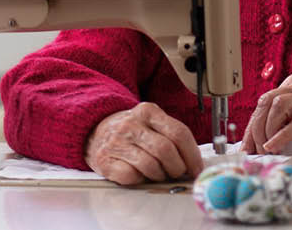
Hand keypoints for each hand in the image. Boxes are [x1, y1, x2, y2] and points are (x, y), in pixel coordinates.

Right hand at [84, 102, 203, 184]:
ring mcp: (117, 141)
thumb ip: (172, 137)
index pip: (179, 133)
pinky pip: (132, 176)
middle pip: (166, 150)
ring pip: (150, 165)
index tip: (197, 168)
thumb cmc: (131, 132)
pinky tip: (139, 173)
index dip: (192, 155)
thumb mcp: (151, 123)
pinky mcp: (105, 160)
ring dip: (160, 175)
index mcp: (148, 112)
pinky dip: (140, 179)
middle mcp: (131, 124)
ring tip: (158, 172)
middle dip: (177, 167)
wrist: (94, 131)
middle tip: (178, 173)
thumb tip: (195, 163)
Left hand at [242, 74, 291, 153]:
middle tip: (256, 150)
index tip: (246, 146)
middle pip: (268, 100)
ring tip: (268, 149)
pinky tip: (277, 145)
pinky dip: (284, 134)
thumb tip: (255, 144)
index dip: (251, 125)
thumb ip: (281, 127)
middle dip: (257, 127)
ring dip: (269, 130)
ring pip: (280, 105)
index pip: (264, 101)